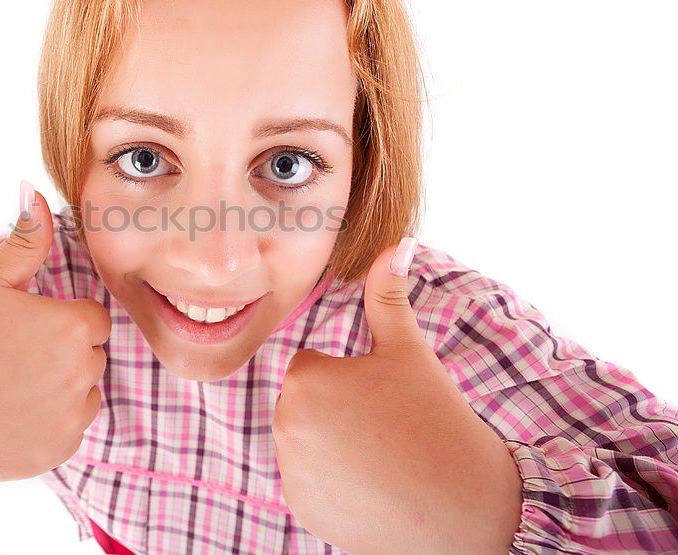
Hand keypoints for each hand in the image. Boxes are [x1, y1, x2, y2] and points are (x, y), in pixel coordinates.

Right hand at [0, 183, 109, 487]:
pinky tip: (4, 414)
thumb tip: (35, 191)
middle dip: (60, 353)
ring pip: (83, 394)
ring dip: (58, 390)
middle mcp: (79, 375)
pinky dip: (45, 426)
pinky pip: (67, 431)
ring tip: (4, 385)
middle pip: (91, 356)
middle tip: (8, 357)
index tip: (22, 329)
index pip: (92, 319)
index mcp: (69, 328)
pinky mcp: (52, 455)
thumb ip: (25, 239)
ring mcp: (67, 421)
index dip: (57, 320)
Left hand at [272, 238, 523, 553]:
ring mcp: (291, 471)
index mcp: (304, 379)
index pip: (312, 368)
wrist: (463, 506)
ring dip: (332, 447)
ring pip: (306, 444)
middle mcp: (285, 425)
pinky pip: (309, 483)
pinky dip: (332, 485)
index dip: (349, 380)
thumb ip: (389, 294)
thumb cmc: (435, 418)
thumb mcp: (408, 350)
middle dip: (336, 412)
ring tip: (380, 457)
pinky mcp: (302, 508)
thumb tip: (398, 241)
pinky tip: (371, 487)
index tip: (381, 398)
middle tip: (383, 428)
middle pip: (305, 405)